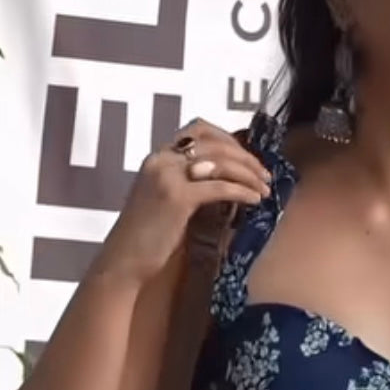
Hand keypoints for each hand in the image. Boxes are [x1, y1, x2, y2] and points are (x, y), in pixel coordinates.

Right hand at [97, 118, 271, 286]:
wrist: (123, 260)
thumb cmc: (146, 237)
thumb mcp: (165, 199)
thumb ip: (188, 183)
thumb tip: (225, 180)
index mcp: (157, 157)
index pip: (198, 129)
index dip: (228, 138)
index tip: (246, 157)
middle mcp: (161, 159)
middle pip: (215, 143)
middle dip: (246, 157)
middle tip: (265, 174)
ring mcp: (168, 176)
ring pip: (221, 162)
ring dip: (249, 173)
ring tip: (265, 188)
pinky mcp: (177, 198)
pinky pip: (220, 187)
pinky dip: (243, 191)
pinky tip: (255, 200)